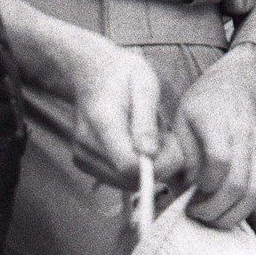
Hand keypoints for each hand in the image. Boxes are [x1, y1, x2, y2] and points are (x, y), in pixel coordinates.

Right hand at [68, 37, 162, 190]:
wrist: (91, 71)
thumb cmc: (122, 73)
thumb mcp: (144, 84)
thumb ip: (146, 120)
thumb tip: (149, 153)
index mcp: (102, 121)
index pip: (128, 165)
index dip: (157, 166)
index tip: (174, 147)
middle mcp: (86, 143)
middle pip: (128, 178)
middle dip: (157, 167)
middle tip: (167, 139)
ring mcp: (81, 155)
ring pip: (124, 182)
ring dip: (146, 168)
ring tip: (152, 139)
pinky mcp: (82, 162)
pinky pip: (115, 178)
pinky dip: (133, 168)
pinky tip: (137, 146)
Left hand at [153, 46, 255, 229]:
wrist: (234, 86)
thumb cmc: (200, 107)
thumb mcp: (180, 120)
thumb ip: (179, 152)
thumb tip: (181, 185)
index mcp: (216, 119)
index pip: (219, 159)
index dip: (205, 182)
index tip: (189, 188)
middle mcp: (242, 133)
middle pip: (238, 182)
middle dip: (214, 207)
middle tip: (195, 212)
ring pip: (253, 192)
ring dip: (230, 214)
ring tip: (209, 217)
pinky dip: (242, 208)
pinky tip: (223, 210)